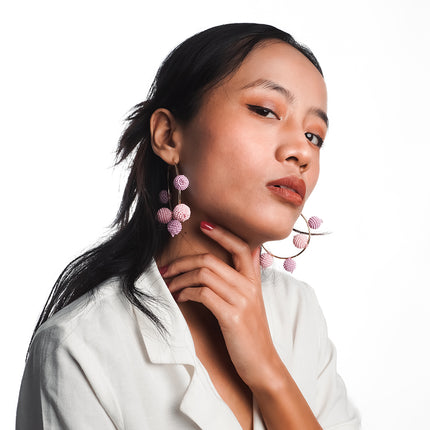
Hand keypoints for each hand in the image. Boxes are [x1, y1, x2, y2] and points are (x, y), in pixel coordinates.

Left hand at [162, 221, 282, 389]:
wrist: (262, 363)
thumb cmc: (250, 331)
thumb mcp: (253, 299)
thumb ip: (248, 275)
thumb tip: (250, 250)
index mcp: (254, 280)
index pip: (240, 246)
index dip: (221, 233)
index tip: (203, 225)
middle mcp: (249, 286)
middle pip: (211, 260)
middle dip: (183, 262)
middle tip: (167, 269)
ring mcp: (241, 300)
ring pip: (204, 274)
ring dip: (180, 279)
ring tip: (170, 287)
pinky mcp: (232, 316)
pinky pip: (203, 293)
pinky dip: (187, 293)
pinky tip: (181, 298)